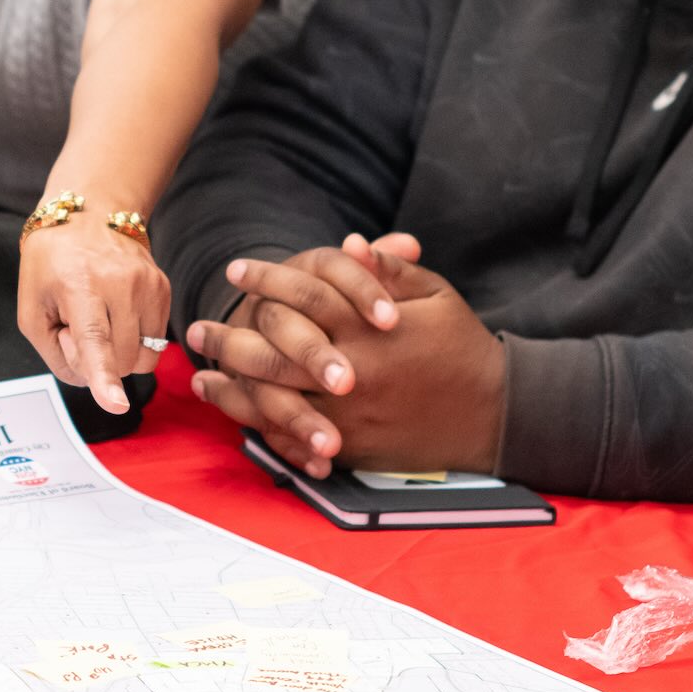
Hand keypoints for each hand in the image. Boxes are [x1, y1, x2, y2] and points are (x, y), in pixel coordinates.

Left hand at [18, 219, 167, 413]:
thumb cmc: (52, 264)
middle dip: (98, 360)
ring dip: (119, 352)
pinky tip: (116, 312)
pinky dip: (134, 338)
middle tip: (77, 326)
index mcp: (79, 286)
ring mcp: (148, 285)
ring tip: (99, 318)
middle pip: (121, 360)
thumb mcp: (31, 308)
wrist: (88, 214)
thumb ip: (54, 353)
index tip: (116, 404)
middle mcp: (120, 284)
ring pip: (144, 357)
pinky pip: (155, 341)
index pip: (95, 340)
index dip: (104, 377)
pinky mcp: (164, 288)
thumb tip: (93, 381)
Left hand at [187, 234, 507, 476]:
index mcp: (371, 331)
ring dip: (233, 389)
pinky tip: (237, 416)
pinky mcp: (354, 448)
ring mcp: (351, 417)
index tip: (236, 268)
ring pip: (277, 403)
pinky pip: (297, 442)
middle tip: (196, 328)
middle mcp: (355, 374)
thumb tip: (350, 243)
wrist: (496, 414)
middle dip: (230, 339)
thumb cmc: (462, 347)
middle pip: (276, 354)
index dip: (268, 280)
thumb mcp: (434, 298)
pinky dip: (262, 429)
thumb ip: (388, 272)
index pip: (306, 298)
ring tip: (200, 376)